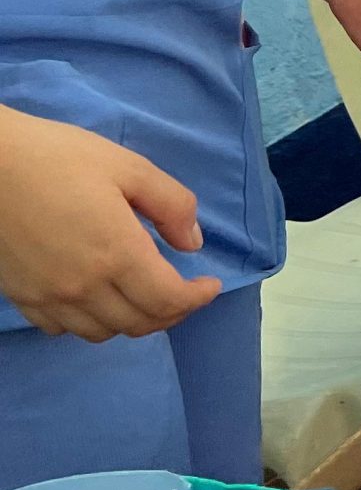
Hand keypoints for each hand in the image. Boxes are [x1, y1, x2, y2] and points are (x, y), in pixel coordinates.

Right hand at [0, 107, 221, 339]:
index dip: (197, 299)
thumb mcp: (130, 167)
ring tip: (146, 296)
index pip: (168, 299)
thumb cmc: (59, 158)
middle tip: (185, 292)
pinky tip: (98, 298)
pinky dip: (89, 322)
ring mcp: (48, 296)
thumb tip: (193, 244)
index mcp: (117, 253)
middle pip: (139, 323)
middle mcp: (83, 286)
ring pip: (101, 332)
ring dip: (133, 321)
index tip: (210, 284)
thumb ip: (172, 206)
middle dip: (172, 312)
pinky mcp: (21, 297)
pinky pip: (62, 329)